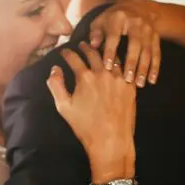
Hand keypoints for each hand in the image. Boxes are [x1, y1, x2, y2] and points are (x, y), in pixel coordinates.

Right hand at [47, 42, 135, 180]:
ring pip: (111, 57)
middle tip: (81, 44)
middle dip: (85, 47)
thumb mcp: (63, 107)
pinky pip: (124, 68)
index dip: (67, 53)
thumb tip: (54, 69)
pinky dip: (117, 62)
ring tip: (98, 49)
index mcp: (85, 77)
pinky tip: (115, 62)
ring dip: (103, 52)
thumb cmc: (84, 126)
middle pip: (93, 53)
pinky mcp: (130, 86)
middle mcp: (103, 73)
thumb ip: (56, 85)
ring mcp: (119, 78)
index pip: (73, 58)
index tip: (63, 51)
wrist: (111, 139)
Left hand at [89, 0, 160, 86]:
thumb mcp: (100, 22)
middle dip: (131, 62)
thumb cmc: (111, 20)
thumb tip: (92, 45)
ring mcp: (148, 30)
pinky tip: (151, 80)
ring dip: (144, 68)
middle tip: (126, 79)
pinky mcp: (156, 37)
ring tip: (139, 83)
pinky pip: (157, 53)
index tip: (106, 66)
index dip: (110, 51)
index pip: (114, 36)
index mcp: (118, 18)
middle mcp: (136, 23)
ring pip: (147, 51)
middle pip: (135, 44)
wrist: (137, 8)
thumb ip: (95, 33)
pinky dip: (155, 68)